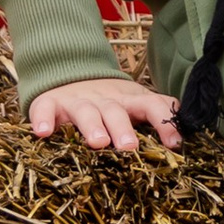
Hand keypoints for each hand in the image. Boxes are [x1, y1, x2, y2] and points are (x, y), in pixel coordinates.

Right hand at [27, 77, 181, 154]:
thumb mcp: (134, 106)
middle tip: (129, 147)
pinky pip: (44, 108)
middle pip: (116, 112)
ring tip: (97, 142)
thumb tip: (181, 143)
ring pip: (85, 111)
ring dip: (92, 125)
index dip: (165, 122)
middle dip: (124, 129)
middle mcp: (105, 100)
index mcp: (130, 101)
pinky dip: (43, 118)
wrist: (70, 76)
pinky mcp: (50, 102)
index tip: (174, 144)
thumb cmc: (109, 104)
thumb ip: (155, 117)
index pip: (153, 106)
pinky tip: (42, 132)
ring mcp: (77, 101)